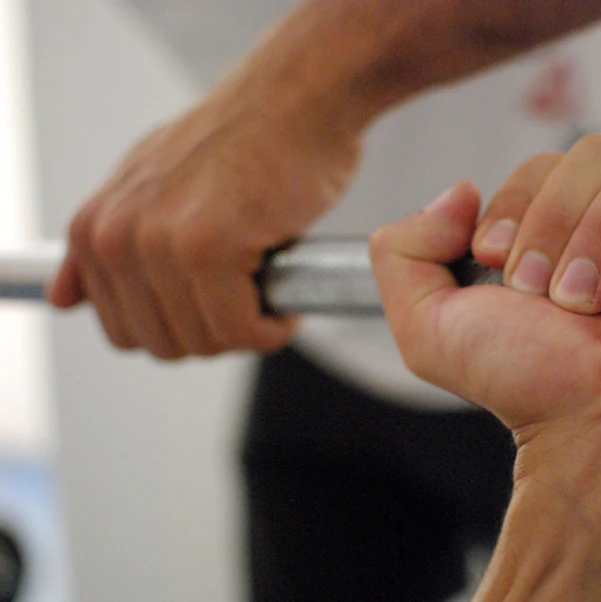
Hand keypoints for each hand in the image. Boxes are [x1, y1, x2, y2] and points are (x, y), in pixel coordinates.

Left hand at [46, 84, 361, 358]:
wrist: (297, 96)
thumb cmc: (242, 139)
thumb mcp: (152, 181)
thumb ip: (106, 243)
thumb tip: (59, 298)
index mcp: (95, 228)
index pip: (124, 331)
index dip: (181, 326)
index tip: (216, 300)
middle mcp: (116, 237)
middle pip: (165, 344)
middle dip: (216, 332)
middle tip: (250, 291)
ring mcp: (160, 243)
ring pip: (207, 341)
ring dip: (251, 328)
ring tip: (269, 283)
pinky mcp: (209, 248)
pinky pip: (243, 330)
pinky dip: (275, 326)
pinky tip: (286, 297)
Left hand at [370, 134, 600, 598]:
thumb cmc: (529, 391)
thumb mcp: (430, 328)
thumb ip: (403, 253)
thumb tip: (457, 190)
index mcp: (560, 229)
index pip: (543, 164)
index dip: (517, 201)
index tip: (498, 262)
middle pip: (595, 153)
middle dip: (557, 219)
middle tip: (546, 294)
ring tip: (590, 302)